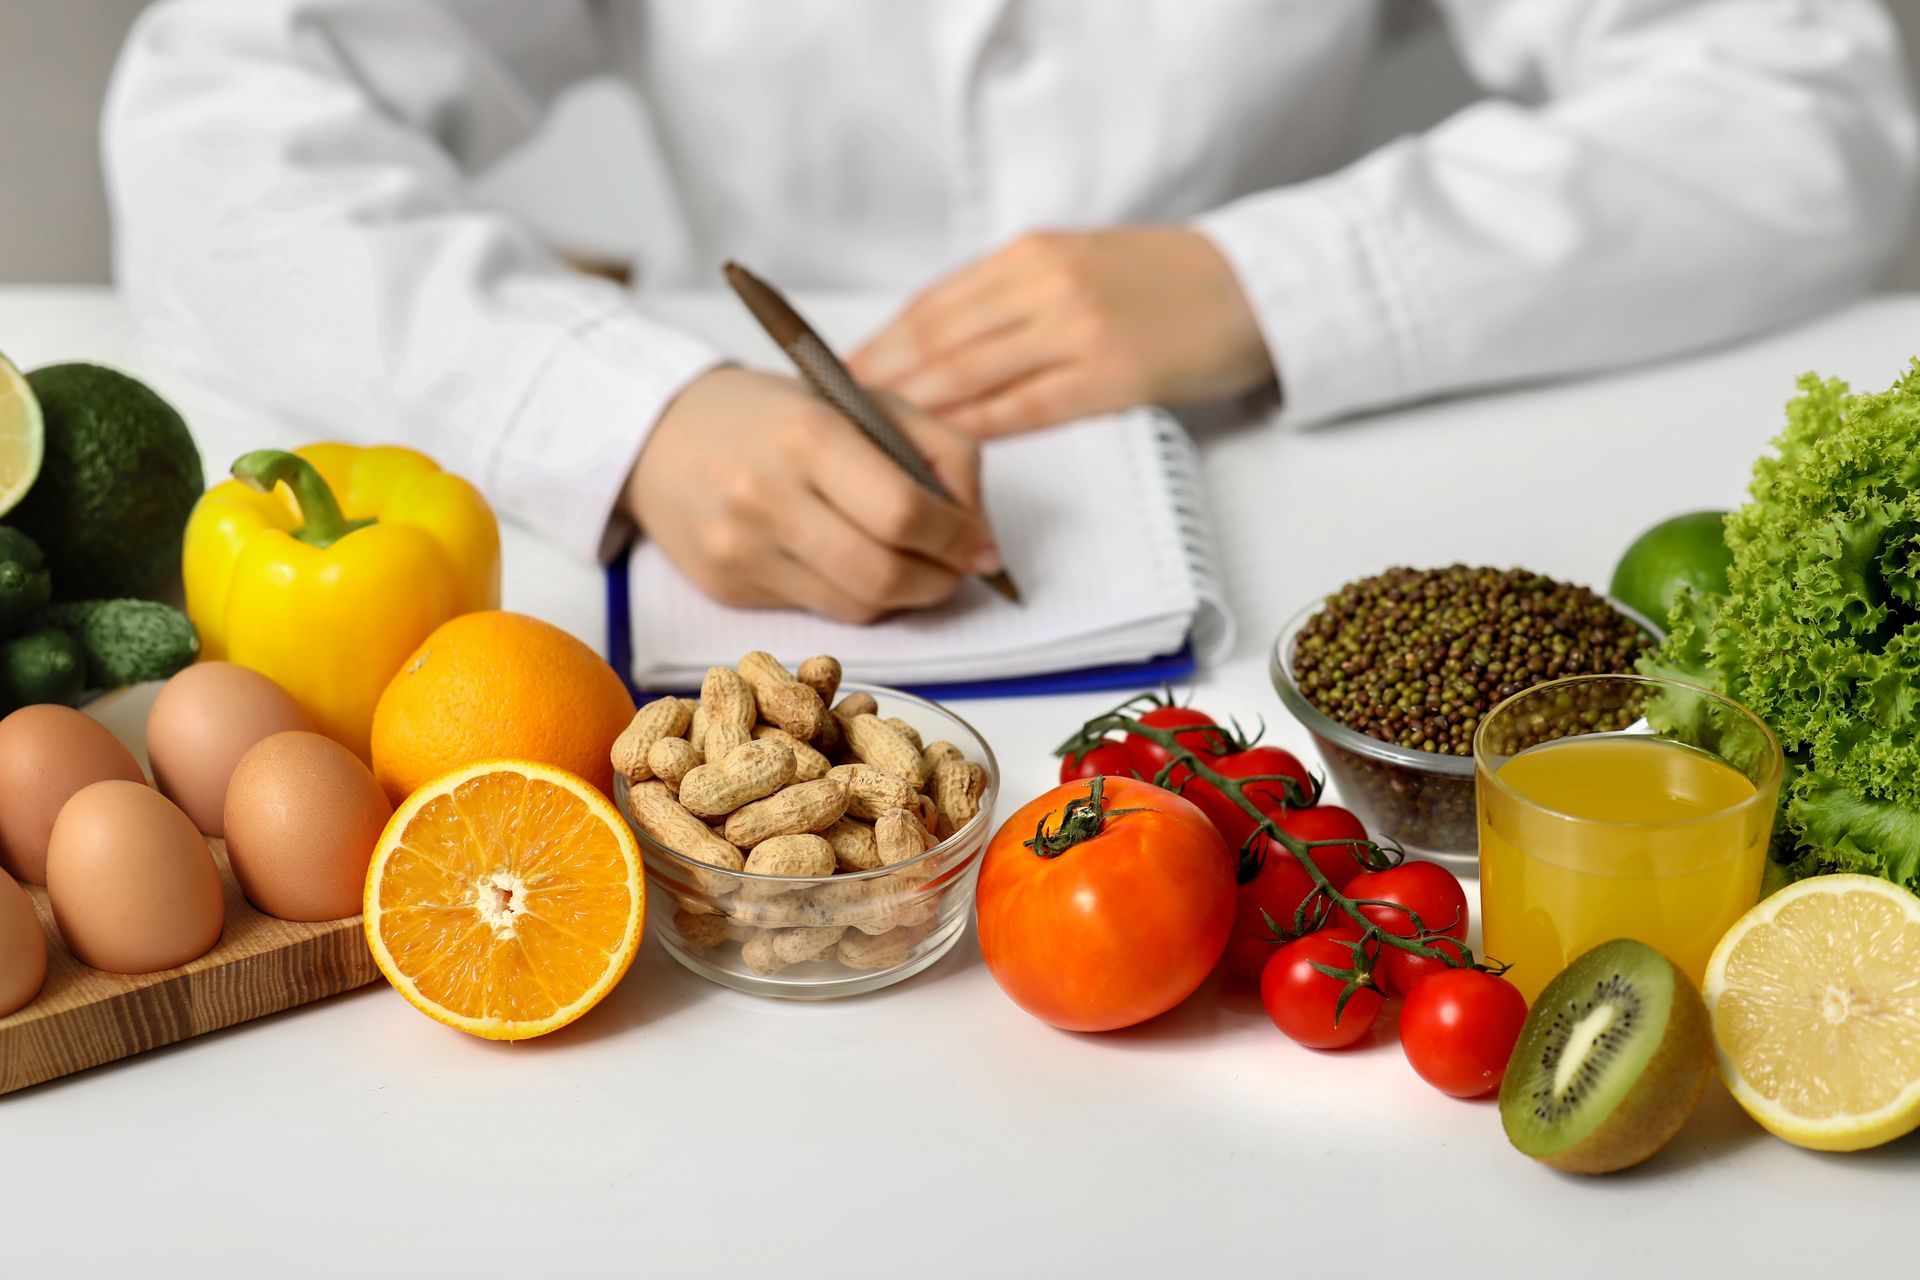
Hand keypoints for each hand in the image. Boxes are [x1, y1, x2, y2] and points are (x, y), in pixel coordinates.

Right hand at [623, 367, 999, 623]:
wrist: (660, 434)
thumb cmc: (777, 414)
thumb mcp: (863, 400)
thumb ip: (939, 453)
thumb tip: (983, 540)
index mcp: (807, 435)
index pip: (905, 514)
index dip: (958, 540)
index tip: (981, 546)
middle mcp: (766, 497)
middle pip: (885, 576)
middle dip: (939, 581)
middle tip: (956, 567)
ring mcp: (742, 550)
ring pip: (858, 607)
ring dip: (904, 596)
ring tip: (911, 564)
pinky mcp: (728, 588)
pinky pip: (820, 612)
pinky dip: (855, 597)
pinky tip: (851, 563)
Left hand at [849, 227, 1271, 435]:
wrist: (1251, 287)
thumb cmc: (1159, 283)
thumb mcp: (1075, 264)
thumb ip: (1009, 298)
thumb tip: (933, 345)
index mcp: (1030, 256)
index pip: (933, 305)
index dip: (880, 344)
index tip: (836, 375)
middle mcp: (1044, 286)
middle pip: (939, 341)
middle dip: (881, 382)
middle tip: (834, 419)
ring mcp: (1077, 331)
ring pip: (971, 376)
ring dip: (916, 412)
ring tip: (873, 443)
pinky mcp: (1110, 377)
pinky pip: (1024, 409)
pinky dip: (976, 430)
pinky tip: (944, 451)